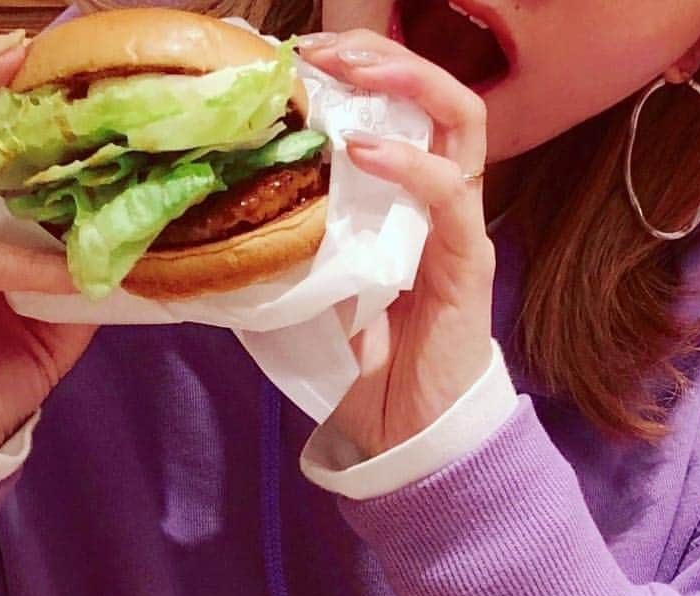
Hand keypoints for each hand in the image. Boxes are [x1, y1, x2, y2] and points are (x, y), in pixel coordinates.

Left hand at [303, 32, 494, 458]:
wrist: (411, 442)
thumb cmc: (368, 379)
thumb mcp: (314, 305)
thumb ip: (294, 263)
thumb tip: (233, 233)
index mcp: (407, 209)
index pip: (401, 115)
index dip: (359, 78)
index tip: (298, 63)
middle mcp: (441, 205)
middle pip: (436, 99)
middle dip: (382, 59)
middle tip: (321, 48)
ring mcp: (459, 230)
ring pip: (459, 124)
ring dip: (405, 85)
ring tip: (349, 70)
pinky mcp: (466, 264)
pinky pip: (451, 196)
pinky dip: (410, 166)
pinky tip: (364, 151)